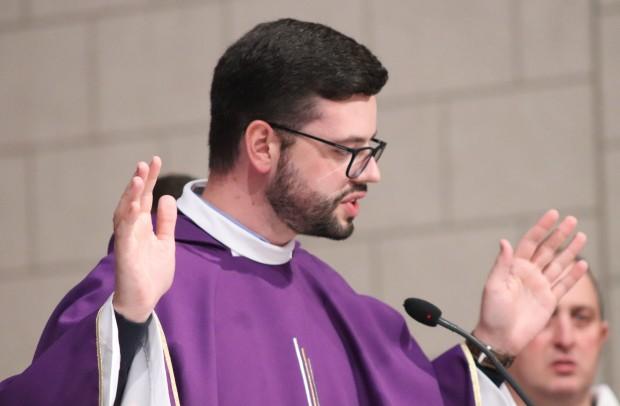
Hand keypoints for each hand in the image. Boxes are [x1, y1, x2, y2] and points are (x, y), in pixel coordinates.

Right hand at [112, 156, 176, 321]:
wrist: (144, 301)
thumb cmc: (152, 274)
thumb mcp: (165, 242)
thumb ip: (166, 221)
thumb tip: (167, 196)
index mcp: (142, 226)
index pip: (145, 197)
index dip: (150, 179)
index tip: (155, 160)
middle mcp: (132, 229)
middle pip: (134, 200)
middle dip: (140, 181)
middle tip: (146, 162)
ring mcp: (127, 240)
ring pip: (125, 212)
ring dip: (131, 195)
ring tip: (140, 177)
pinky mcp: (124, 253)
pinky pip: (125, 232)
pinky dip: (129, 217)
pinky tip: (134, 205)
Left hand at [473, 209, 586, 354]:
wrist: (500, 338)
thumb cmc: (492, 312)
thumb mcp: (493, 286)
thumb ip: (502, 264)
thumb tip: (504, 241)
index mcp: (514, 267)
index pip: (531, 242)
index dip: (541, 228)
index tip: (553, 214)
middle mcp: (528, 274)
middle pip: (547, 249)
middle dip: (559, 235)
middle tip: (572, 220)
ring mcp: (539, 286)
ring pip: (558, 264)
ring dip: (570, 251)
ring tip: (581, 236)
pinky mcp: (548, 301)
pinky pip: (563, 284)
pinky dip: (574, 274)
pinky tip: (583, 263)